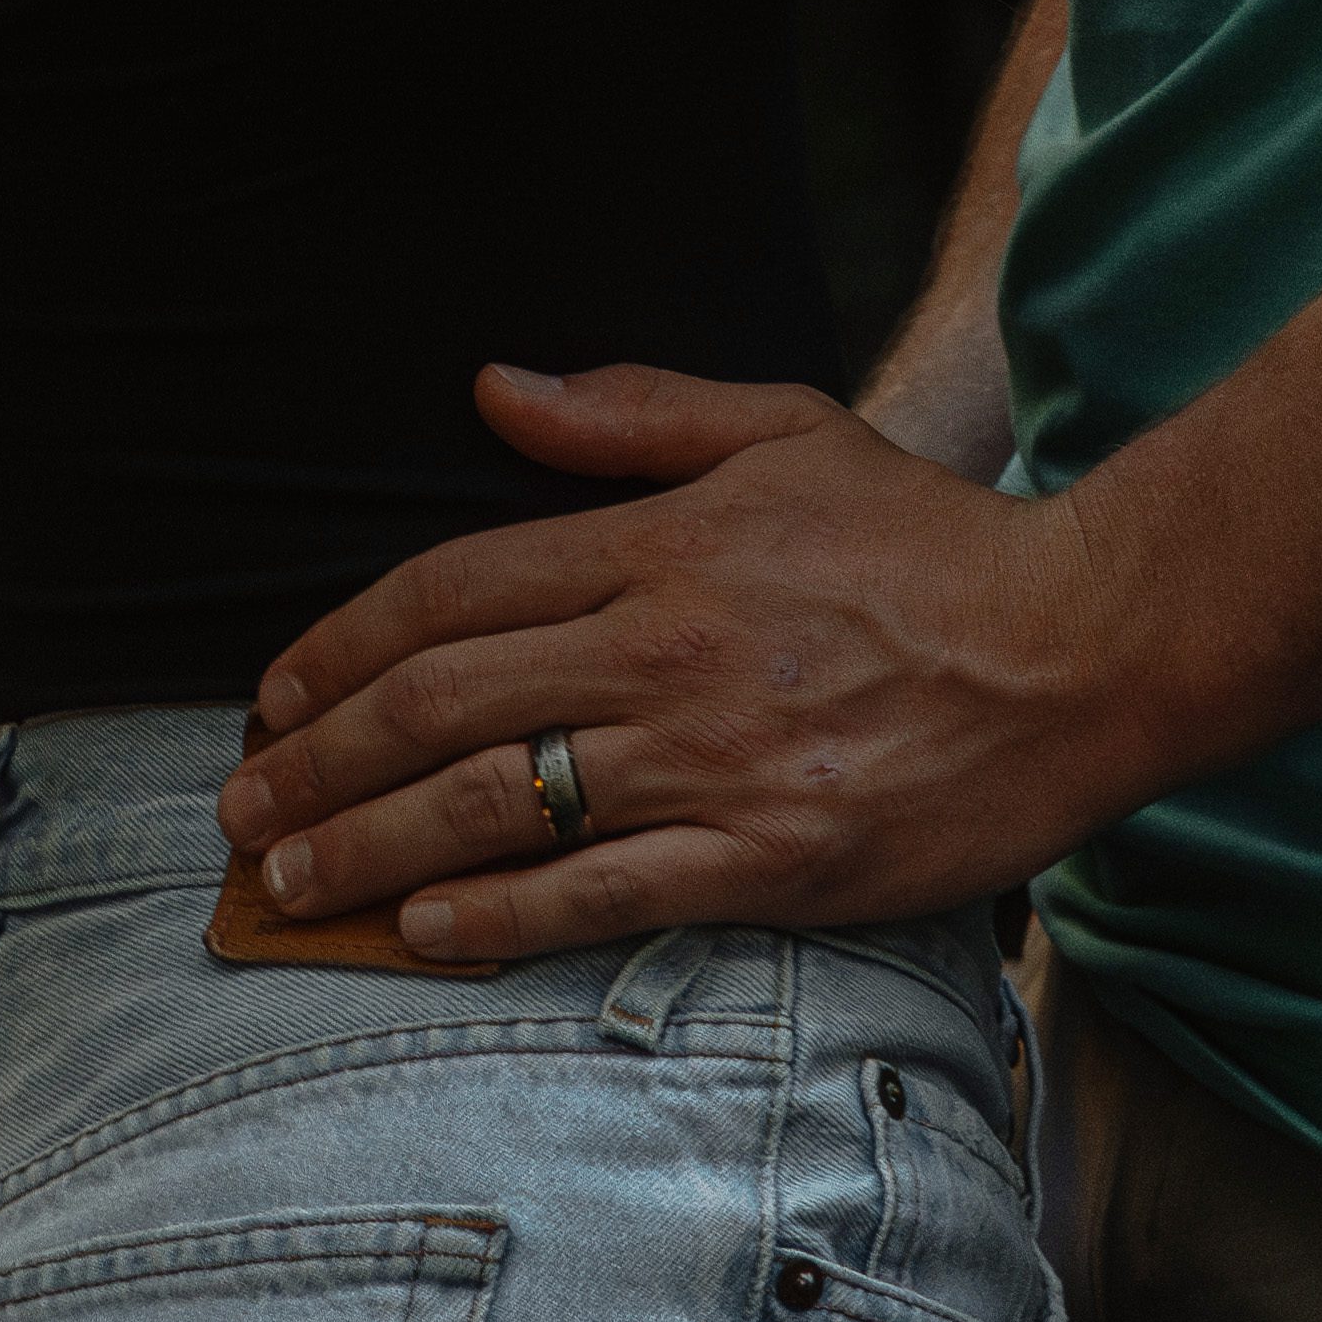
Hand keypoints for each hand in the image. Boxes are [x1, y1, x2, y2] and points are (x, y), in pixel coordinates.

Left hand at [205, 365, 1160, 962]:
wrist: (1081, 647)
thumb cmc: (929, 541)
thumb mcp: (782, 431)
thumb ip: (630, 416)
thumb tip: (491, 389)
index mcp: (657, 545)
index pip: (450, 589)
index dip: (340, 646)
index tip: (273, 694)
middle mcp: (663, 650)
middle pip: (441, 705)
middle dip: (317, 761)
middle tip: (240, 809)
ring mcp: (712, 760)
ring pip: (494, 805)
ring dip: (370, 849)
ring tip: (290, 886)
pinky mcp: (768, 858)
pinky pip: (600, 893)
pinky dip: (497, 917)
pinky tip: (423, 932)